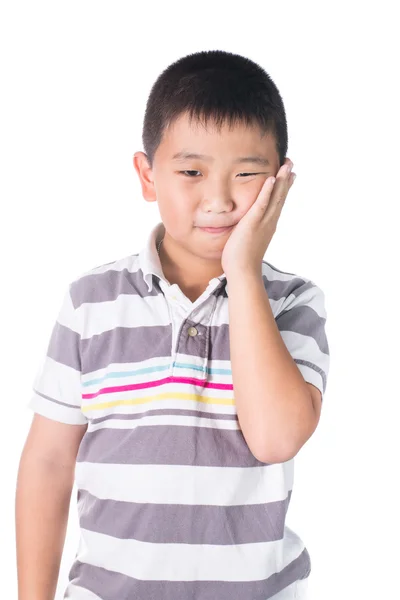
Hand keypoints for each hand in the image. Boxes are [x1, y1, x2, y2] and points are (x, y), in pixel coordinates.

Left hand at [221, 157, 295, 276]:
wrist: (243, 272)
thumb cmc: (241, 259)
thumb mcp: (248, 239)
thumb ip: (250, 230)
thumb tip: (246, 226)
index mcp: (268, 224)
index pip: (278, 202)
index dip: (284, 187)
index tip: (290, 174)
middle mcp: (269, 221)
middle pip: (281, 196)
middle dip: (286, 179)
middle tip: (291, 163)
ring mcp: (263, 222)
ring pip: (276, 197)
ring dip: (282, 180)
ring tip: (287, 165)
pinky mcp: (253, 223)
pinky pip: (261, 204)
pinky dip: (268, 192)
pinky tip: (272, 179)